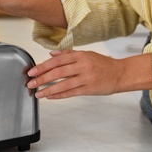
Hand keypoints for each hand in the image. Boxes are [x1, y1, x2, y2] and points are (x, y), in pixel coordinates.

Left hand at [27, 50, 151, 98]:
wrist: (120, 74)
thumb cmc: (103, 64)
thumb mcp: (86, 54)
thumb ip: (68, 54)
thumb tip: (51, 54)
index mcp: (80, 55)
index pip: (57, 60)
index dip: (43, 66)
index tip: (32, 71)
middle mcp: (82, 65)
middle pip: (58, 72)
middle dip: (42, 78)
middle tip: (31, 83)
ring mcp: (86, 78)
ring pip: (63, 84)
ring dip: (48, 89)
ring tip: (38, 93)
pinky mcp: (89, 89)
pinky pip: (71, 93)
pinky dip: (59, 95)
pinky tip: (50, 97)